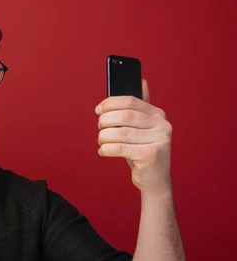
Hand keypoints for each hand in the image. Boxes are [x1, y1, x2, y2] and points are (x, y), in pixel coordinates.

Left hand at [95, 79, 172, 193]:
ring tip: (101, 142)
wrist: (154, 180)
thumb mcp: (141, 129)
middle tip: (100, 129)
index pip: (130, 101)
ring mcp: (160, 140)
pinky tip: (103, 151)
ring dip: (104, 137)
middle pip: (124, 116)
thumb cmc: (142, 151)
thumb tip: (142, 80)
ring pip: (120, 133)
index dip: (110, 103)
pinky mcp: (152, 155)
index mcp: (158, 115)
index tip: (98, 110)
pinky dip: (106, 149)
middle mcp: (162, 125)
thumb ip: (139, 108)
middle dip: (105, 121)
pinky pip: (120, 148)